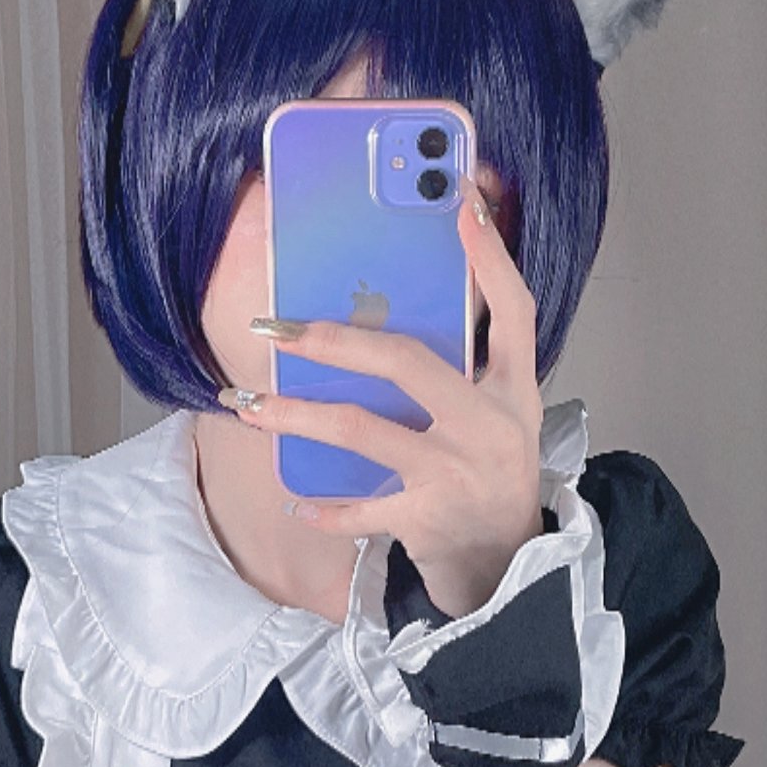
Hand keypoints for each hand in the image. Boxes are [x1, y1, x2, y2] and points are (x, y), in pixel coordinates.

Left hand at [234, 178, 544, 617]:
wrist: (510, 566)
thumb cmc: (492, 472)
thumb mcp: (502, 412)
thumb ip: (469, 360)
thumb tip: (403, 299)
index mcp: (513, 389)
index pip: (512, 308)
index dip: (490, 255)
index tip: (462, 200)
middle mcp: (488, 424)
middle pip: (407, 362)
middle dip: (334, 339)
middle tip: (278, 327)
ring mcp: (455, 473)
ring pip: (362, 431)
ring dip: (298, 416)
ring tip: (252, 406)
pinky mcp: (426, 519)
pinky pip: (359, 509)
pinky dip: (324, 507)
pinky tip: (294, 499)